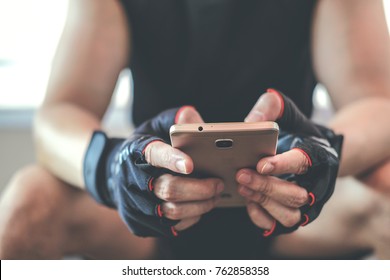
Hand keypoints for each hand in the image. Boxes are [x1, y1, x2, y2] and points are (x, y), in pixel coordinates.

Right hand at [84, 106, 222, 236]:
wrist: (114, 175)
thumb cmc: (143, 148)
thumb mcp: (153, 127)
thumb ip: (173, 120)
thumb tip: (190, 115)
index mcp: (136, 152)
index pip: (154, 155)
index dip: (172, 160)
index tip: (191, 164)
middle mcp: (132, 180)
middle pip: (169, 189)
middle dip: (199, 188)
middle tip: (218, 183)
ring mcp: (134, 205)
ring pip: (172, 212)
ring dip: (199, 206)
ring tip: (214, 195)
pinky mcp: (138, 223)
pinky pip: (170, 226)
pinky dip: (190, 218)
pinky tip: (199, 207)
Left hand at [237, 89, 342, 235]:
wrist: (313, 151)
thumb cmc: (297, 130)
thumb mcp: (287, 112)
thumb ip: (270, 108)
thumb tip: (249, 121)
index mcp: (318, 156)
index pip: (302, 163)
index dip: (282, 165)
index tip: (260, 164)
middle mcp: (317, 185)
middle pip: (296, 195)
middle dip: (266, 187)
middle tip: (241, 174)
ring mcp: (307, 204)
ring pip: (290, 215)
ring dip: (264, 203)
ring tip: (243, 187)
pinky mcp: (293, 215)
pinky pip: (279, 226)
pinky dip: (261, 217)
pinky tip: (248, 202)